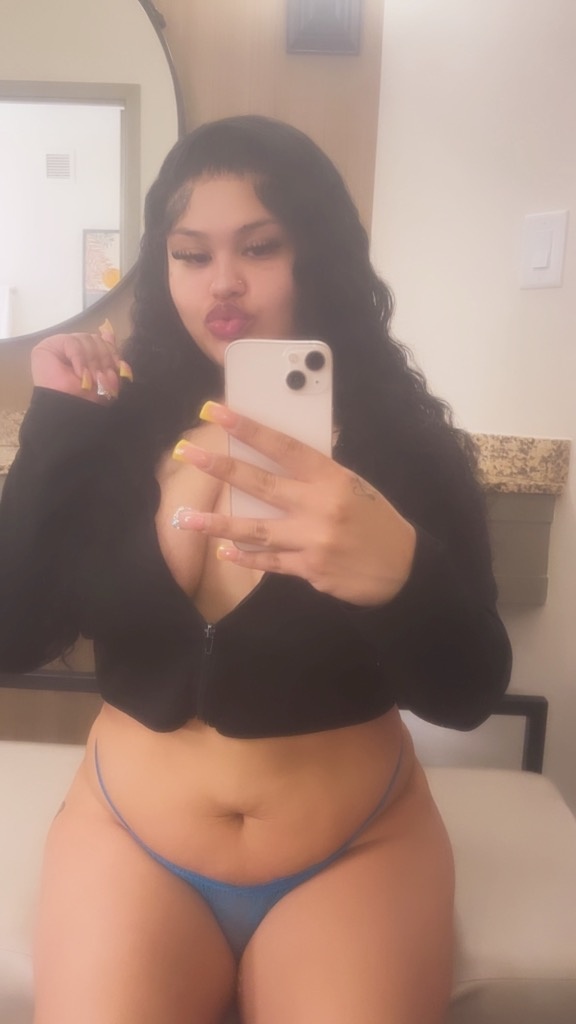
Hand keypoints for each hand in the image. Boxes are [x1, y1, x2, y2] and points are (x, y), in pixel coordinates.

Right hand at [30, 320, 131, 403]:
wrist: (68, 411)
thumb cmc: (86, 399)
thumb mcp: (106, 378)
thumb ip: (110, 357)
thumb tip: (109, 332)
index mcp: (87, 355)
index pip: (104, 343)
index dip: (113, 353)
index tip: (119, 367)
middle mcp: (75, 348)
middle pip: (96, 339)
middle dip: (103, 359)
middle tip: (101, 378)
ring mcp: (61, 346)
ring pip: (86, 339)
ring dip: (91, 362)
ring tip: (89, 379)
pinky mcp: (48, 346)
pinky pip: (72, 343)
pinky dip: (79, 359)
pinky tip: (79, 373)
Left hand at [171, 402, 415, 606]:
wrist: (402, 568)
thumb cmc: (375, 519)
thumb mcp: (353, 486)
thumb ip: (316, 475)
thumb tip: (275, 458)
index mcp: (332, 477)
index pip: (283, 446)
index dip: (248, 428)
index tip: (217, 412)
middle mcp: (320, 506)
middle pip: (260, 484)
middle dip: (220, 468)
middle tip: (187, 454)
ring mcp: (313, 540)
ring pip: (256, 529)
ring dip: (217, 524)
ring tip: (186, 519)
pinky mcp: (310, 569)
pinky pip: (270, 561)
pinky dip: (246, 556)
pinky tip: (224, 551)